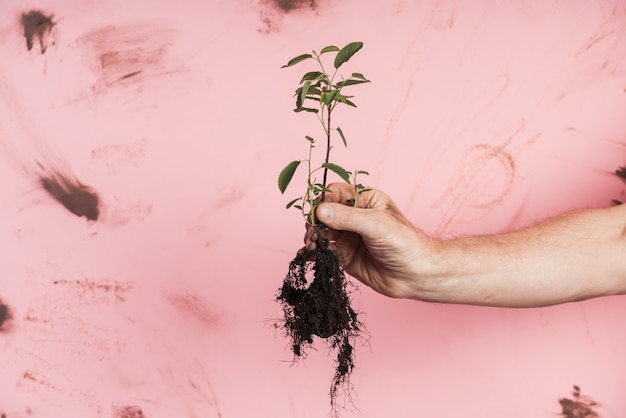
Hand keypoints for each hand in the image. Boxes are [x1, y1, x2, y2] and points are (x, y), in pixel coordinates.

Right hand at [304, 183, 438, 298]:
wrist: (416, 276)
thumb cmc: (405, 243)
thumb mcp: (376, 225)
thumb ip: (347, 218)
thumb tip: (320, 211)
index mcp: (365, 200)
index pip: (334, 194)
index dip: (322, 201)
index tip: (315, 214)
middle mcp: (354, 217)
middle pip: (324, 213)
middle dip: (314, 222)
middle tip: (312, 234)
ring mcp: (349, 236)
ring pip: (321, 232)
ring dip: (312, 237)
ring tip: (312, 246)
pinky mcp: (345, 256)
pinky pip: (324, 250)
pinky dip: (313, 252)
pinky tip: (307, 256)